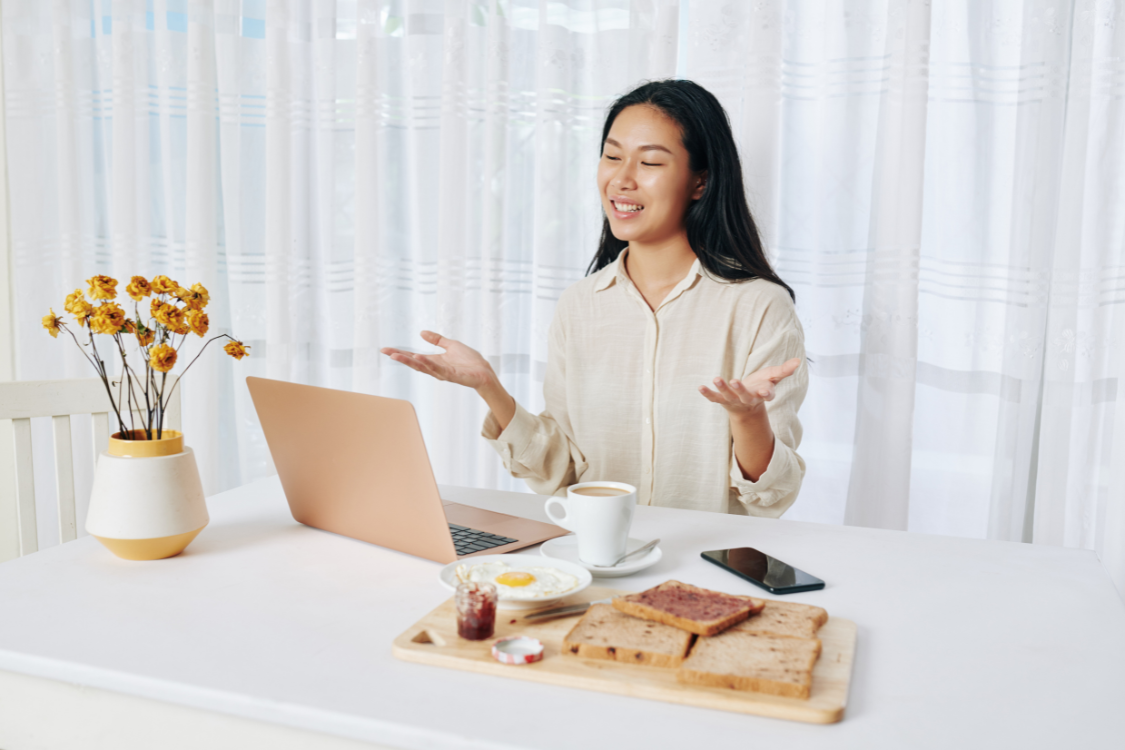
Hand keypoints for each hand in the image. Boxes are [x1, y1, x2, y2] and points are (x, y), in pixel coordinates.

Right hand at [381, 331, 496, 389]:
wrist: (484, 371)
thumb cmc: (469, 361)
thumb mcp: (451, 345)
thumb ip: (437, 340)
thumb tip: (421, 333)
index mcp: (434, 361)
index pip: (413, 356)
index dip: (400, 353)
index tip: (385, 349)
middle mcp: (435, 368)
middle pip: (414, 362)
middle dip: (400, 357)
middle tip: (386, 352)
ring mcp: (442, 372)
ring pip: (422, 367)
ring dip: (409, 361)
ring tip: (396, 355)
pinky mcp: (451, 375)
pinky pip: (437, 369)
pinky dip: (427, 364)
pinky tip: (418, 357)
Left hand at [699, 357, 800, 416]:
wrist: (746, 405)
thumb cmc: (760, 387)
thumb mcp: (772, 377)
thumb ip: (784, 370)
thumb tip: (798, 361)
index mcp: (762, 394)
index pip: (766, 394)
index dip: (766, 393)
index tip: (764, 391)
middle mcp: (748, 399)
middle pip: (744, 396)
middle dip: (739, 389)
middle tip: (734, 381)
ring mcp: (734, 401)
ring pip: (728, 396)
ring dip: (722, 388)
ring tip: (716, 378)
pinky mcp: (722, 400)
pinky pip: (714, 398)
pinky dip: (707, 394)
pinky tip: (700, 387)